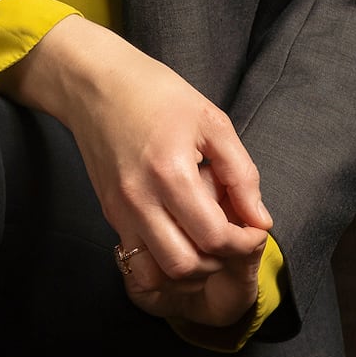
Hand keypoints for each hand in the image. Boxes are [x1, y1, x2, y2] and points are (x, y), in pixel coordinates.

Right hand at [0, 18, 272, 330]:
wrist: (95, 84)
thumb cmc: (156, 93)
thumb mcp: (211, 121)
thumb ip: (241, 174)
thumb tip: (260, 220)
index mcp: (170, 173)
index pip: (214, 237)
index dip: (244, 243)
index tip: (255, 230)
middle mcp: (140, 201)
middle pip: (185, 267)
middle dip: (217, 262)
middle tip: (231, 238)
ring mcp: (120, 211)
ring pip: (157, 272)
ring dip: (189, 268)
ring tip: (205, 241)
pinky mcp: (110, 214)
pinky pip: (138, 259)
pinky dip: (163, 261)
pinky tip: (179, 237)